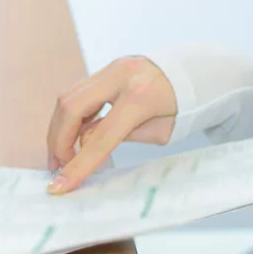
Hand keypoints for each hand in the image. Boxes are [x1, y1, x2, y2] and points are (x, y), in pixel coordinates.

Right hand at [45, 56, 177, 193]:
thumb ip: (119, 139)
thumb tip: (83, 144)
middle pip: (71, 108)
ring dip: (60, 128)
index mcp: (140, 98)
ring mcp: (112, 67)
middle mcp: (120, 76)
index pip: (100, 138)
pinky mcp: (108, 68)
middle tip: (57, 165)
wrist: (195, 75)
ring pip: (68, 96)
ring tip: (62, 154)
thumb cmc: (183, 109)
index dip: (78, 165)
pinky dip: (71, 115)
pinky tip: (74, 134)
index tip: (60, 186)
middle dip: (59, 141)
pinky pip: (78, 92)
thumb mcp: (158, 133)